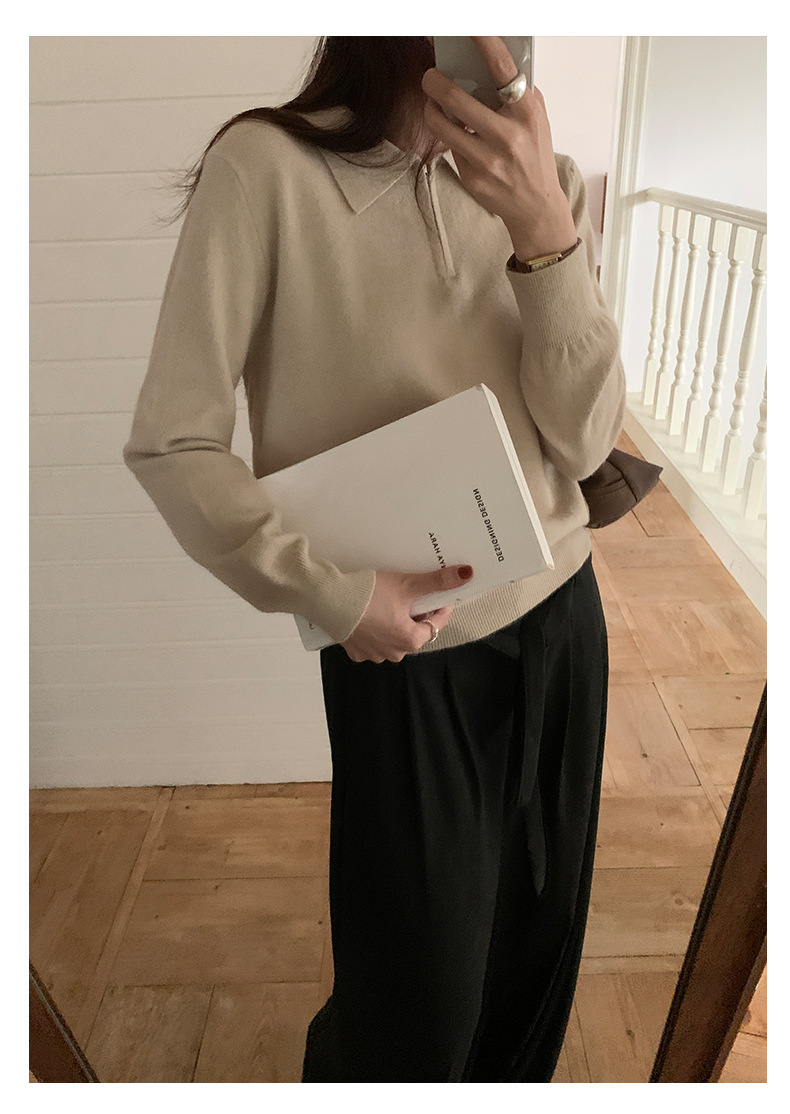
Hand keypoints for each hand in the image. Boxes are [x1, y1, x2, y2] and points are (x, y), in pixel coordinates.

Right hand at [341, 564, 473, 662]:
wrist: (327, 599)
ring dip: (395, 621)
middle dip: (416, 614)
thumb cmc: (368, 595)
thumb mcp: (406, 584)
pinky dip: (375, 627)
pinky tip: (370, 612)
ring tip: (390, 600)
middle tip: (412, 593)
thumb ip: (436, 582)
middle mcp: (393, 653)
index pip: (436, 625)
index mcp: (410, 641)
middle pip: (414, 632)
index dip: (439, 607)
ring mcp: (372, 654)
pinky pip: (372, 639)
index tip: (438, 593)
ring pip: (393, 637)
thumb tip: (466, 575)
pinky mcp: (354, 649)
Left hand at [421, 36, 576, 260]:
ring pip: (442, 125)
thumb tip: (487, 63)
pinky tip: (456, 135)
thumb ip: (518, 93)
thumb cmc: (535, 155)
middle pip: (456, 98)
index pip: (501, 68)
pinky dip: (449, 137)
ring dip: (431, 109)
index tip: (467, 28)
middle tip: (430, 76)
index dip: (482, 42)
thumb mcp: (537, 120)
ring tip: (433, 104)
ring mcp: (487, 160)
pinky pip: (450, 148)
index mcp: (526, 113)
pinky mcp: (472, 177)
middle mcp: (507, 136)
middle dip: (434, 81)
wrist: (536, 207)